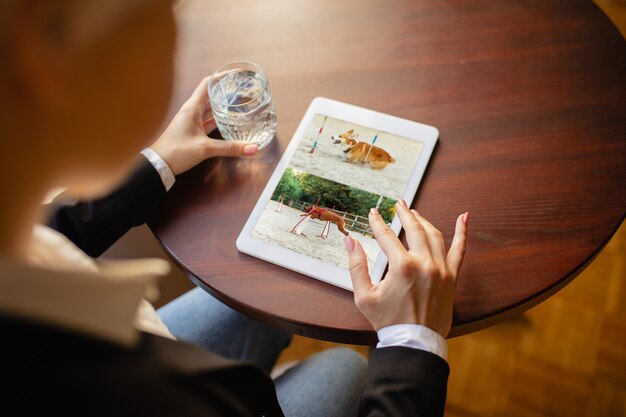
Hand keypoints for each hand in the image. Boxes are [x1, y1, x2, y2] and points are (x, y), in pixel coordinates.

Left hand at [150, 77, 257, 175]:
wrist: (159, 165)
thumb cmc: (176, 151)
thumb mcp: (205, 148)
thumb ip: (229, 148)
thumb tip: (252, 148)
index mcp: (192, 108)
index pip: (206, 85)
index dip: (220, 77)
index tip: (234, 74)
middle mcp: (191, 112)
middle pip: (210, 96)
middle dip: (224, 91)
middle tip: (240, 89)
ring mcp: (192, 122)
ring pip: (210, 109)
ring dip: (222, 106)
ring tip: (238, 102)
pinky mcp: (193, 132)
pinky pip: (208, 122)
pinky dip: (218, 120)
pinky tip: (228, 121)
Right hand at [344, 200, 467, 337]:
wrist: (414, 342)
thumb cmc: (389, 321)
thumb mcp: (364, 296)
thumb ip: (356, 266)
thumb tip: (350, 242)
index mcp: (402, 266)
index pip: (387, 236)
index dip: (378, 223)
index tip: (374, 214)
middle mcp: (424, 263)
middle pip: (413, 228)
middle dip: (404, 213)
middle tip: (398, 204)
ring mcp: (441, 269)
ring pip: (433, 235)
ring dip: (423, 220)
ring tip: (415, 213)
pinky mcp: (451, 277)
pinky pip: (460, 250)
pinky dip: (462, 233)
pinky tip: (463, 218)